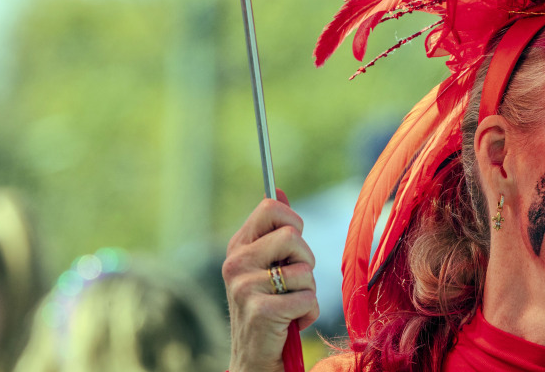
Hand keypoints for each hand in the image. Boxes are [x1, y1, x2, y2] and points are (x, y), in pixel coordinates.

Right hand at [223, 188, 318, 371]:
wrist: (255, 358)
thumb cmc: (268, 307)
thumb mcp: (267, 265)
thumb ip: (274, 231)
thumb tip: (279, 191)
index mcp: (238, 247)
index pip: (270, 207)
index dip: (293, 221)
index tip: (292, 245)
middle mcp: (236, 263)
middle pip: (292, 235)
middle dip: (305, 260)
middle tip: (292, 282)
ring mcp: (245, 287)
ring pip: (304, 270)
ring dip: (308, 291)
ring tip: (290, 305)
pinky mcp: (261, 311)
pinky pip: (307, 298)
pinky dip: (308, 313)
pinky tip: (291, 323)